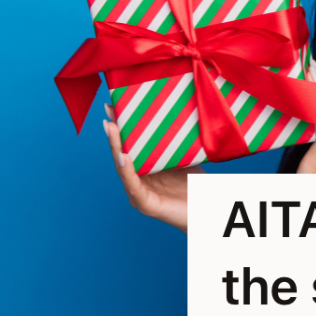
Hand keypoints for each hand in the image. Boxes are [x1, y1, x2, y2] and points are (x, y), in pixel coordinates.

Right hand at [104, 103, 198, 232]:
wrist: (208, 211)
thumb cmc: (196, 186)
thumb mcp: (185, 157)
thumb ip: (176, 142)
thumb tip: (176, 113)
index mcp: (145, 168)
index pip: (130, 144)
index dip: (122, 126)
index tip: (115, 105)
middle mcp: (138, 179)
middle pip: (122, 152)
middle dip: (114, 131)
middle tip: (108, 110)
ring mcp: (139, 192)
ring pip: (123, 167)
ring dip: (116, 147)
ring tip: (111, 128)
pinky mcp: (146, 204)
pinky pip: (134, 185)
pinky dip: (127, 171)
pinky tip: (124, 156)